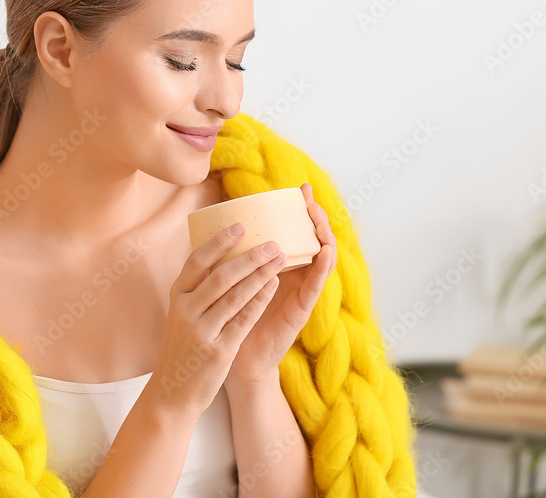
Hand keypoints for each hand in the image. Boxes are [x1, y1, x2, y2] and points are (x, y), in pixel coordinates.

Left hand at [225, 182, 336, 385]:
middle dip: (315, 217)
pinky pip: (316, 285)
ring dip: (324, 236)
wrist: (236, 358)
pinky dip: (322, 267)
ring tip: (321, 219)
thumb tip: (220, 225)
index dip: (300, 210)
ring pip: (320, 258)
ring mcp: (300, 291)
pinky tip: (325, 251)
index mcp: (277, 266)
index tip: (301, 188)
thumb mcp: (231, 280)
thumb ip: (233, 257)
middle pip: (311, 240)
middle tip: (311, 199)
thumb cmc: (232, 317)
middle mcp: (292, 276)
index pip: (294, 232)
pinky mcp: (302, 310)